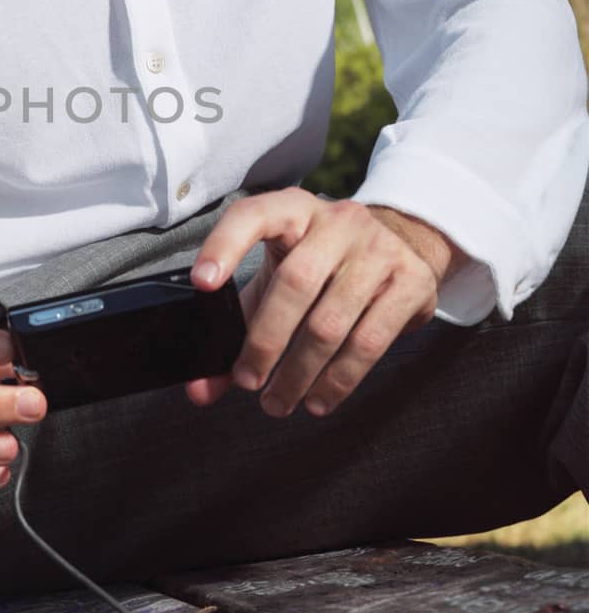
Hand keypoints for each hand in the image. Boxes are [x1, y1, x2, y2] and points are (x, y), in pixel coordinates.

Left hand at [181, 189, 454, 417]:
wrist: (399, 243)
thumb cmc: (319, 266)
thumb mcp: (275, 280)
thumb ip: (235, 328)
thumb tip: (201, 391)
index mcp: (293, 209)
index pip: (253, 215)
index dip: (225, 246)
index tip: (202, 284)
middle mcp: (338, 221)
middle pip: (295, 282)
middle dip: (265, 341)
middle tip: (248, 382)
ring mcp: (379, 249)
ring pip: (331, 321)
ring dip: (299, 373)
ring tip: (277, 403)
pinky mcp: (411, 281)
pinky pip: (370, 341)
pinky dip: (339, 379)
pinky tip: (319, 400)